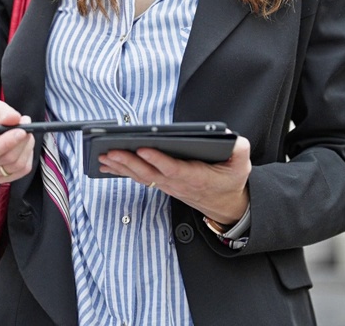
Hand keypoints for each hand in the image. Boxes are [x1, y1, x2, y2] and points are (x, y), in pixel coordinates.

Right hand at [0, 100, 33, 183]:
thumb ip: (1, 111)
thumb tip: (14, 119)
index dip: (7, 143)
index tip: (22, 131)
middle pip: (6, 159)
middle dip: (22, 142)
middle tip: (29, 127)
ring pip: (16, 166)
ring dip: (27, 148)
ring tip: (26, 133)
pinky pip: (21, 171)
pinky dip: (27, 157)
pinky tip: (24, 146)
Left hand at [99, 136, 251, 224]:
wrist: (225, 204)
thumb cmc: (230, 181)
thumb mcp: (242, 165)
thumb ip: (239, 150)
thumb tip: (232, 140)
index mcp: (197, 177)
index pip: (173, 169)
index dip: (157, 159)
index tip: (143, 148)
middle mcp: (178, 183)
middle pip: (150, 173)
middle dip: (129, 161)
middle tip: (110, 151)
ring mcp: (168, 185)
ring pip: (141, 177)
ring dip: (121, 167)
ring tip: (102, 155)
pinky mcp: (162, 184)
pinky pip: (139, 178)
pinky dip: (122, 171)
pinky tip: (107, 164)